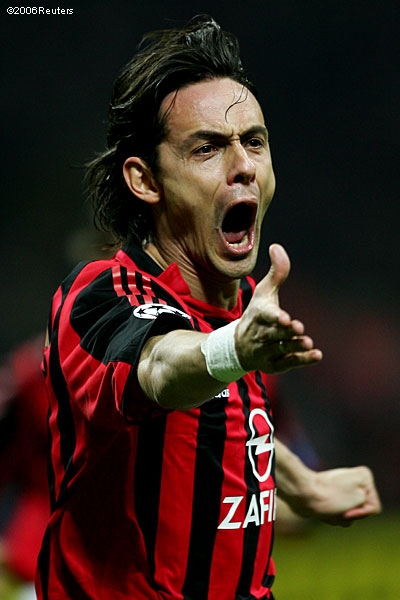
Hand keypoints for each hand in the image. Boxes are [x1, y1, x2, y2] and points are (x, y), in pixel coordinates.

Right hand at [235, 244, 321, 373]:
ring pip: (282, 348)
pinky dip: (302, 360)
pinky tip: (316, 355)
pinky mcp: (274, 364)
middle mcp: (262, 334)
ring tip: (309, 342)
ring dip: (295, 346)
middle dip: (286, 331)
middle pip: (275, 333)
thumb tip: (277, 246)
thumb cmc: (256, 314)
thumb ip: (276, 272)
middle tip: (299, 328)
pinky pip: (288, 363)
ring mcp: (267, 350)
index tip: (284, 317)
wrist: (237, 347)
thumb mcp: (264, 293)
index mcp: (259, 315)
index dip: (275, 317)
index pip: (265, 315)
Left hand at [293, 466, 382, 526]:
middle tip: (336, 509)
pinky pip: (337, 516)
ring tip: (327, 510)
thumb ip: (369, 505)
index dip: (361, 512)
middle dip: (349, 516)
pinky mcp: (330, 497)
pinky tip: (322, 512)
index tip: (347, 508)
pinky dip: (330, 517)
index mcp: (364, 476)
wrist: (302, 495)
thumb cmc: (330, 496)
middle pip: (361, 512)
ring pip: (349, 517)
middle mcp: (354, 480)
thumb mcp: (360, 499)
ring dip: (338, 518)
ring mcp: (341, 489)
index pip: (374, 507)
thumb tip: (354, 507)